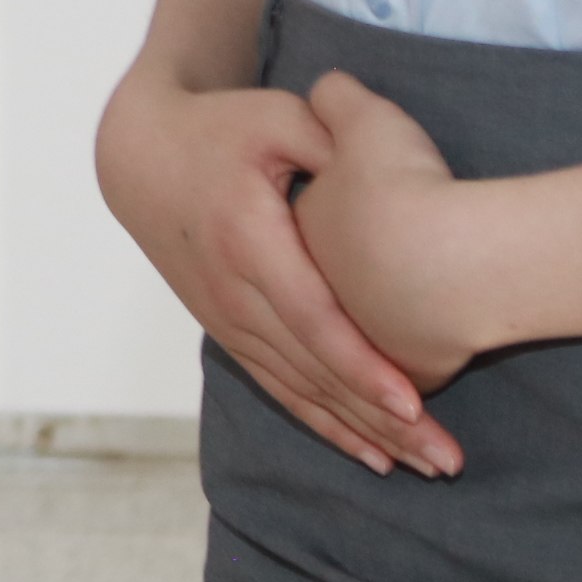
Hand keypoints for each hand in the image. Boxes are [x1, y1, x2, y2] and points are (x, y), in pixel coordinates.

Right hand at [95, 65, 461, 478]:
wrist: (138, 157)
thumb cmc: (218, 130)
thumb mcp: (276, 117)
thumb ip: (336, 141)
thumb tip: (395, 171)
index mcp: (248, 238)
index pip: (311, 317)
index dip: (361, 364)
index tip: (413, 402)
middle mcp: (233, 290)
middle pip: (313, 370)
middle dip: (380, 419)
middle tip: (443, 458)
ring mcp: (225, 317)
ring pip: (298, 390)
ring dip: (361, 432)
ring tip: (425, 464)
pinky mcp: (225, 329)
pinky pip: (279, 387)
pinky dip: (325, 423)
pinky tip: (371, 453)